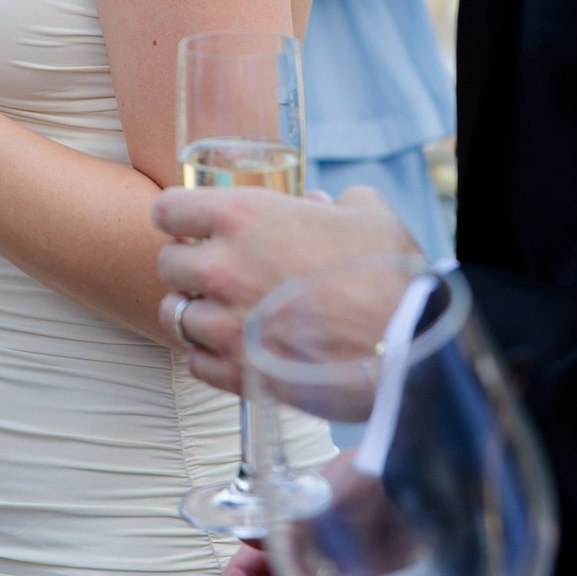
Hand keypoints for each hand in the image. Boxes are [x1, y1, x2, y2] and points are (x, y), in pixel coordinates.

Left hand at [153, 180, 415, 390]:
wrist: (409, 346)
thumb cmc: (390, 272)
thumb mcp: (366, 214)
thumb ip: (333, 201)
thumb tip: (318, 205)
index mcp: (244, 216)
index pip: (168, 209)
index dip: (179, 216)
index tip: (194, 225)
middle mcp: (222, 268)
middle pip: (167, 264)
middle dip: (187, 265)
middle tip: (216, 271)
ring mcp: (225, 325)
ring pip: (174, 315)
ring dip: (195, 312)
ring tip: (222, 313)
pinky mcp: (238, 374)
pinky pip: (195, 362)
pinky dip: (209, 356)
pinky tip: (235, 348)